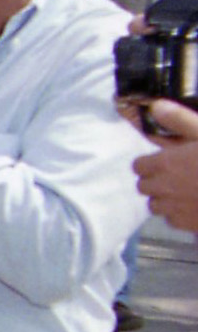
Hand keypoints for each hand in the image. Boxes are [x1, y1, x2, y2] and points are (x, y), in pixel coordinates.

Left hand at [134, 98, 197, 231]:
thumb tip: (156, 106)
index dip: (150, 162)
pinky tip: (196, 204)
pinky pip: (172, 220)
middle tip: (176, 173)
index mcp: (167, 164)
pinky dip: (179, 214)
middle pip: (143, 186)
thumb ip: (180, 121)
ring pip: (155, 205)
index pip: (138, 166)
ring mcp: (175, 210)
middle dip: (156, 180)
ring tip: (186, 189)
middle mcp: (165, 188)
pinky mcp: (188, 226)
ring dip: (165, 198)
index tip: (163, 159)